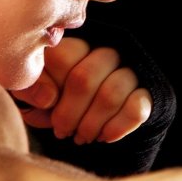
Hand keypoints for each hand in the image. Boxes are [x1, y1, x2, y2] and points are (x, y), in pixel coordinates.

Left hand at [11, 35, 153, 146]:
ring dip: (91, 124)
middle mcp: (104, 50)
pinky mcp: (149, 91)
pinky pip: (137, 108)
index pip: (63, 58)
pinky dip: (117, 127)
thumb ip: (33, 91)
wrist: (93, 118)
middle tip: (62, 131)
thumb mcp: (36, 96)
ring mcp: (130, 69)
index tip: (46, 110)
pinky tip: (104, 136)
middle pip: (85, 78)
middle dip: (69, 113)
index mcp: (73, 44)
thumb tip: (48, 99)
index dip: (52, 90)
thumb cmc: (56, 101)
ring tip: (81, 136)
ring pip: (112, 93)